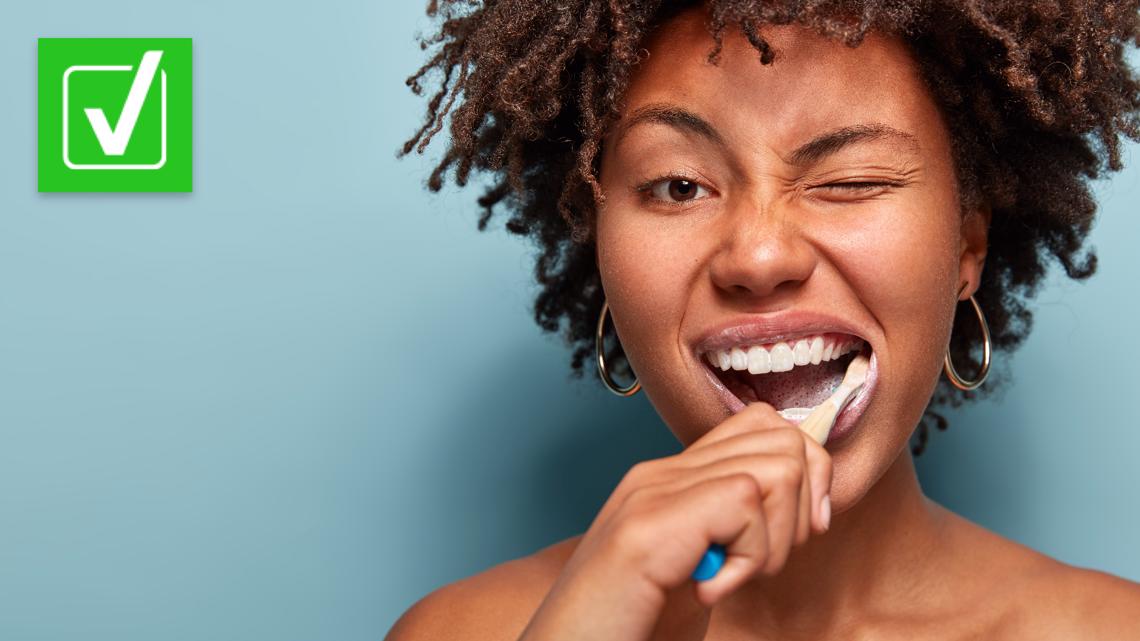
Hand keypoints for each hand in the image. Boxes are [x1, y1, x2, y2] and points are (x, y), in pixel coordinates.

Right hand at [516, 402, 833, 640]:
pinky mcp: (652, 524)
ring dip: (776, 537)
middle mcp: (660, 475)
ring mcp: (653, 493)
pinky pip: (746, 503)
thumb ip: (730, 532)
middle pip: (780, 435)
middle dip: (802, 504)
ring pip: (776, 466)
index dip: (805, 474)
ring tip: (731, 576)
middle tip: (761, 561)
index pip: (763, 425)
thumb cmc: (627, 629)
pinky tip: (707, 589)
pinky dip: (749, 558)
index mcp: (671, 481)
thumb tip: (809, 510)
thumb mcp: (697, 571)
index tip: (795, 536)